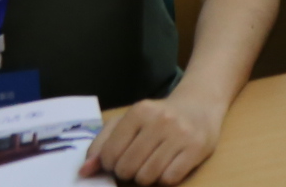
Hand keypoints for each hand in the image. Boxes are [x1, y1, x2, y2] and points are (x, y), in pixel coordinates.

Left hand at [84, 96, 217, 184]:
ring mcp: (181, 133)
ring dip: (147, 177)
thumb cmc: (157, 118)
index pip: (109, 155)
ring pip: (147, 177)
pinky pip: (169, 179)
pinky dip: (165, 178)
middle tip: (139, 162)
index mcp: (139, 111)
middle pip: (127, 168)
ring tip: (154, 163)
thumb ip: (102, 144)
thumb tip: (84, 171)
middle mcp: (161, 120)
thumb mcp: (127, 122)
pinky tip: (170, 165)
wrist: (200, 105)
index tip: (121, 157)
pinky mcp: (197, 148)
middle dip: (129, 172)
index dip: (110, 164)